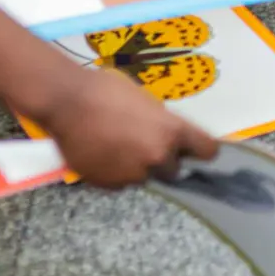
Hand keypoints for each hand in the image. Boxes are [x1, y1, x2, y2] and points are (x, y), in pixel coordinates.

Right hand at [31, 63, 220, 189]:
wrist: (66, 102)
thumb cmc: (106, 90)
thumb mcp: (144, 99)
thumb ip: (160, 121)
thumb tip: (164, 130)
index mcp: (172, 131)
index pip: (207, 151)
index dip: (202, 150)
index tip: (197, 149)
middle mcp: (157, 157)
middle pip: (174, 169)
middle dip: (163, 159)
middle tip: (145, 143)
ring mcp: (132, 175)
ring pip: (143, 176)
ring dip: (136, 166)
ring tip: (116, 145)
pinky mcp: (109, 185)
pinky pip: (119, 182)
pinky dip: (114, 172)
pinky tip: (101, 153)